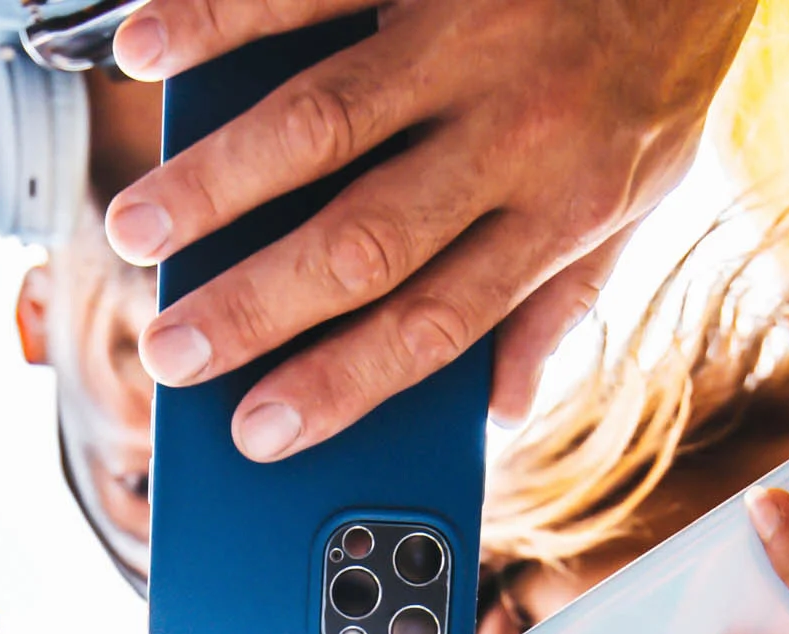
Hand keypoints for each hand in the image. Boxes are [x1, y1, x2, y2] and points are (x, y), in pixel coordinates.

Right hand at [100, 0, 752, 455]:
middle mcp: (508, 133)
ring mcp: (462, 36)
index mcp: (555, 214)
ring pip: (322, 123)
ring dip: (218, 181)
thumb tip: (498, 414)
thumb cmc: (653, 70)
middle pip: (361, 239)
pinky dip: (221, 15)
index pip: (432, 325)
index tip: (256, 435)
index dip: (338, 386)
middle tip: (169, 351)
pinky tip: (149, 48)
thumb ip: (560, 303)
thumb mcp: (640, 202)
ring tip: (136, 230)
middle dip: (255, 305)